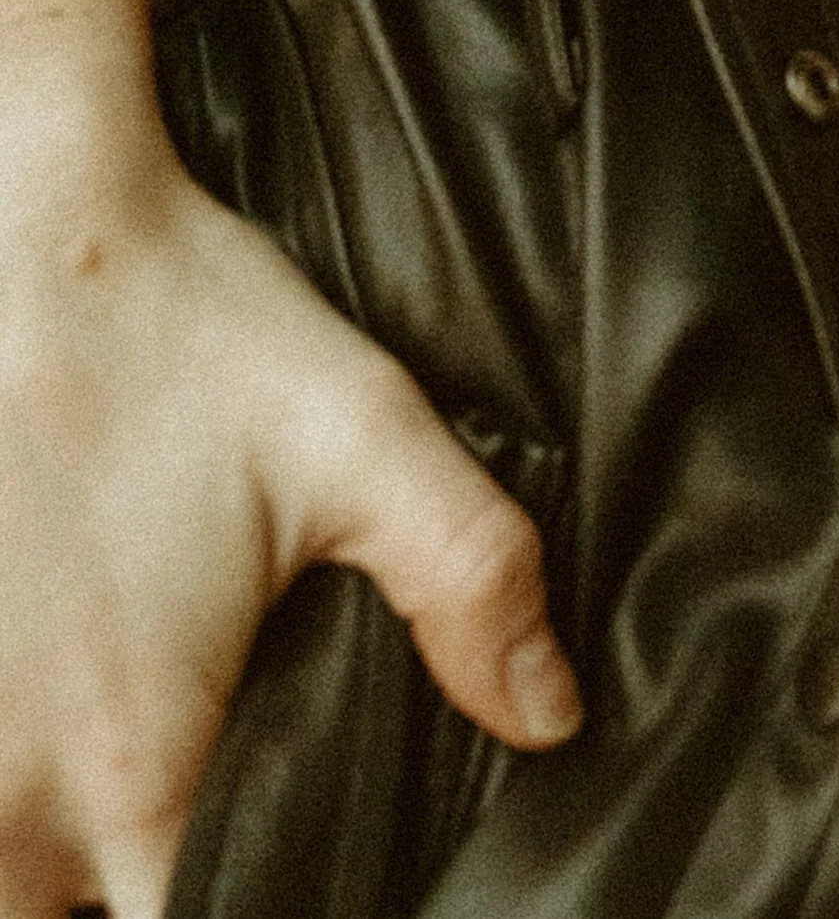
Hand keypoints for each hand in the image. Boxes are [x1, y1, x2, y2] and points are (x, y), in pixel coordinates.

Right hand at [0, 0, 581, 917]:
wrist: (25, 221)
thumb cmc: (182, 327)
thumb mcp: (358, 434)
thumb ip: (471, 579)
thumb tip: (550, 713)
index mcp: (135, 773)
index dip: (268, 894)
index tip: (294, 845)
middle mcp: (6, 802)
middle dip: (145, 880)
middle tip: (216, 782)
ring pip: (12, 885)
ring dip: (62, 855)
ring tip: (132, 746)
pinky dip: (12, 794)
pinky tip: (55, 714)